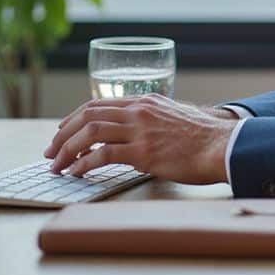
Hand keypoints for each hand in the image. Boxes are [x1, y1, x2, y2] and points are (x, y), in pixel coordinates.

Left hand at [43, 94, 238, 183]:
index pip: (99, 104)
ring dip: (67, 150)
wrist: (223, 145)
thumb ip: (153, 122)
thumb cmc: (204, 138)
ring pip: (90, 132)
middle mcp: (139, 111)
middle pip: (88, 115)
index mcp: (145, 102)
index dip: (75, 118)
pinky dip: (83, 164)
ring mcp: (140, 130)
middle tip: (50, 151)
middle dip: (63, 134)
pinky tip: (76, 173)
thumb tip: (136, 135)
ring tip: (57, 165)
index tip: (62, 132)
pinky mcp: (143, 152)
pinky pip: (103, 155)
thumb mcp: (175, 118)